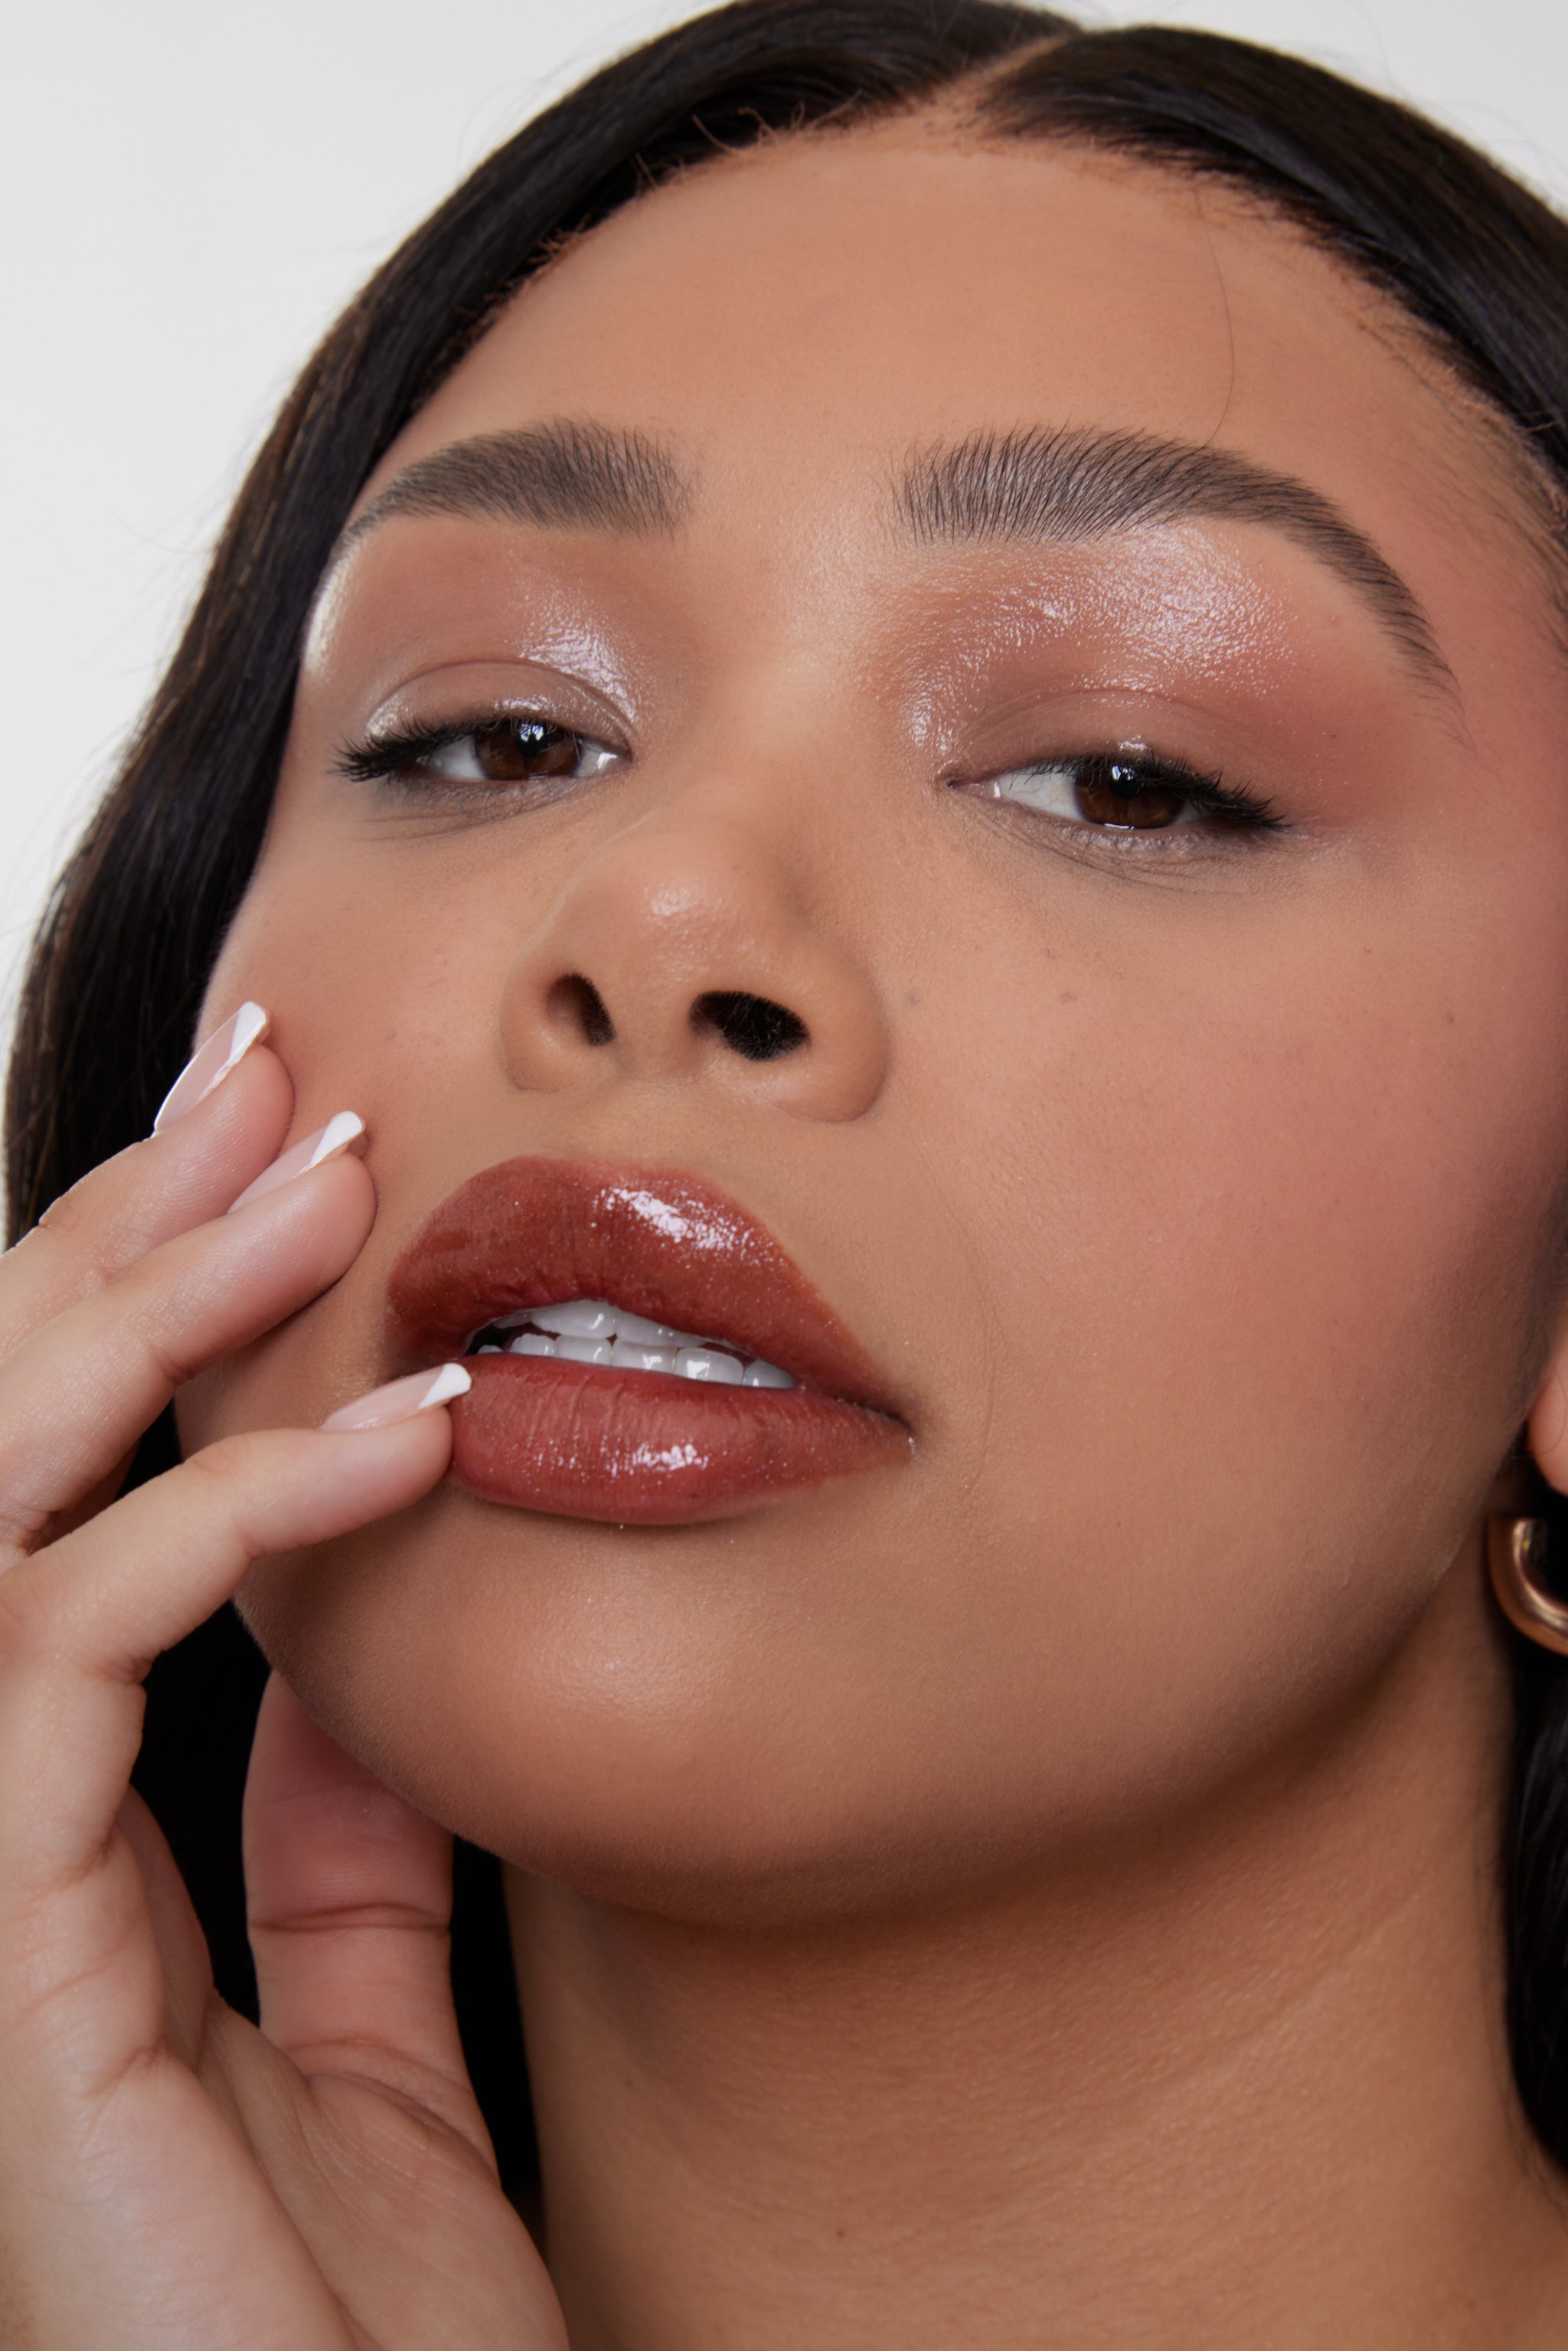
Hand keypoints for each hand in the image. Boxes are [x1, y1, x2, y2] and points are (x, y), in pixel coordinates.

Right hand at [0, 1012, 565, 2348]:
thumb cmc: (349, 2325)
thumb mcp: (361, 2018)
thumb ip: (334, 1841)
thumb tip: (357, 1647)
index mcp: (48, 1830)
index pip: (59, 1499)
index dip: (144, 1318)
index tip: (279, 1164)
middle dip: (115, 1247)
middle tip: (267, 1079)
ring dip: (144, 1317)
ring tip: (316, 1173)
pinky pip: (64, 1658)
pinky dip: (232, 1521)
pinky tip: (402, 1438)